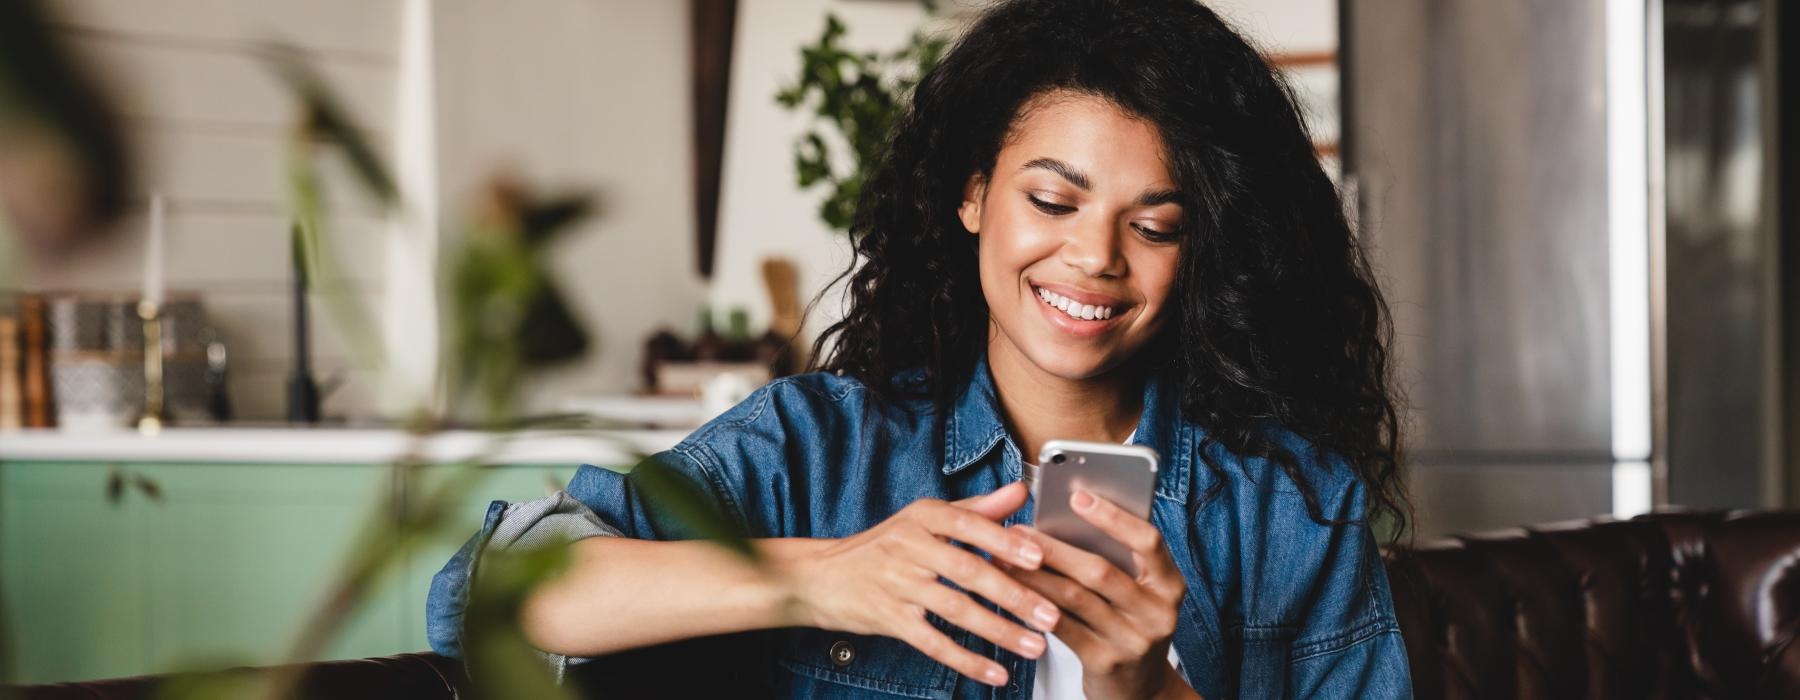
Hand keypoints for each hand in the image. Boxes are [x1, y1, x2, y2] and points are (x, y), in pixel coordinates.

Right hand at [783, 482, 1061, 686]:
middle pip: (968, 570)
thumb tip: (1020, 491)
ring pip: (955, 609)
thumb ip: (976, 509)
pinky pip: (933, 642)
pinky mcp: (888, 618)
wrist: (820, 576)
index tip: (1039, 557)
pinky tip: (995, 672)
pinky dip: (966, 659)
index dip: (1004, 541)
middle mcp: (908, 546)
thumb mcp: (925, 520)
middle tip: (1050, 613)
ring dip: (999, 630)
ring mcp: (896, 583)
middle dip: (1014, 595)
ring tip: (1034, 645)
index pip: (969, 525)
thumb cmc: (883, 546)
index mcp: (922, 516)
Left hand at [1003, 489, 1197, 699]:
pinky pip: (1063, 628)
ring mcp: (1133, 640)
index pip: (1148, 541)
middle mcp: (1158, 612)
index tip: (1077, 496)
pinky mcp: (1106, 663)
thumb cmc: (1129, 623)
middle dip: (1053, 548)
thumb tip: (1064, 516)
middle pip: (1100, 570)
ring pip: (1075, 597)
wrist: (1140, 688)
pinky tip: (1014, 591)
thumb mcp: (1138, 592)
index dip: (1113, 517)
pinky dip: (1036, 606)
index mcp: (1170, 584)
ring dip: (1035, 575)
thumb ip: (1115, 559)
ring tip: (1004, 558)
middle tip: (1018, 531)